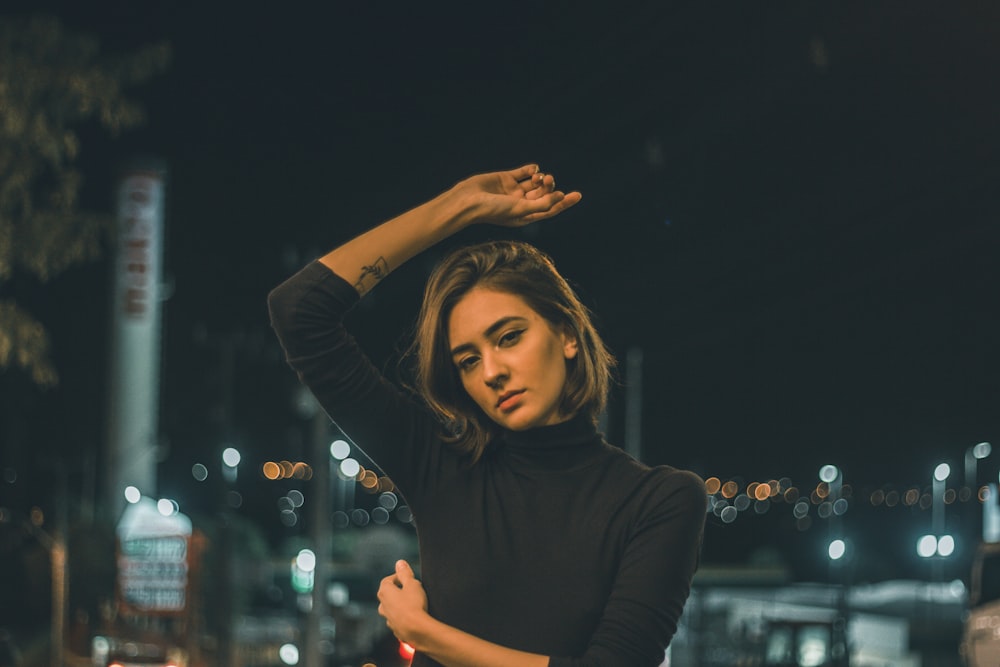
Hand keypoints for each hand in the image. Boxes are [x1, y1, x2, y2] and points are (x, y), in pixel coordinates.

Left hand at [377, 559, 428, 645]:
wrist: (417, 629)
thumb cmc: (414, 604)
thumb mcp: (412, 584)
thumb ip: (405, 573)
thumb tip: (399, 563)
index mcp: (384, 592)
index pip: (388, 580)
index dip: (398, 577)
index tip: (408, 577)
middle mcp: (382, 605)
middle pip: (388, 594)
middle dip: (398, 590)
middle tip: (411, 588)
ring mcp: (388, 619)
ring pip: (391, 608)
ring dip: (399, 604)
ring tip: (412, 603)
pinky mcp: (395, 629)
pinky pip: (397, 619)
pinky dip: (403, 616)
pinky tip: (413, 616)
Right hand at [454, 163, 581, 226]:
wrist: (468, 201)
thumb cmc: (493, 211)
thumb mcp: (521, 209)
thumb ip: (542, 204)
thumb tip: (561, 196)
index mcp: (526, 216)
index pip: (550, 209)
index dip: (564, 202)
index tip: (578, 194)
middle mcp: (521, 204)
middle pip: (544, 194)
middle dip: (549, 186)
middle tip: (548, 180)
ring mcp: (513, 191)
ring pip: (534, 182)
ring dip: (541, 177)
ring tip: (540, 176)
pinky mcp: (506, 178)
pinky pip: (523, 172)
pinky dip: (531, 170)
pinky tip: (533, 170)